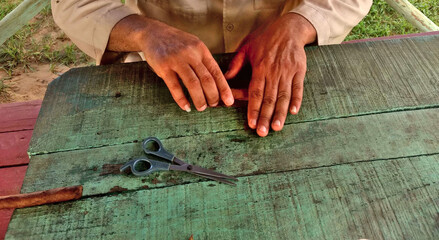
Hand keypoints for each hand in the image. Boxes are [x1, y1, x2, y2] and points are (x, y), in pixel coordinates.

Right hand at [108, 15, 233, 111]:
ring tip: (201, 108)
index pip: (216, 72)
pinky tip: (186, 107)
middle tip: (213, 105)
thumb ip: (204, 62)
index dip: (224, 88)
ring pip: (192, 83)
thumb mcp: (194, 46)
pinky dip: (181, 99)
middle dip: (212, 95)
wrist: (153, 32)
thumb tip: (217, 84)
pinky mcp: (163, 66)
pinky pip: (174, 86)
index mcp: (201, 50)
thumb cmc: (177, 43)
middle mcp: (190, 54)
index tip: (228, 101)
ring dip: (199, 99)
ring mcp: (176, 60)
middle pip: (206, 79)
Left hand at [225, 13, 315, 136]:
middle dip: (266, 117)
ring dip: (280, 113)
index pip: (256, 92)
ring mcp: (288, 71)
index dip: (254, 109)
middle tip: (263, 132)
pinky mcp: (299, 70)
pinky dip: (296, 100)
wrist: (289, 27)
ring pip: (284, 96)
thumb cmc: (265, 36)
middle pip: (269, 98)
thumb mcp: (246, 46)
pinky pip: (298, 88)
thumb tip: (225, 79)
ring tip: (277, 127)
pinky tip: (293, 112)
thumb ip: (236, 63)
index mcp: (260, 67)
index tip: (252, 123)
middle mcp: (274, 71)